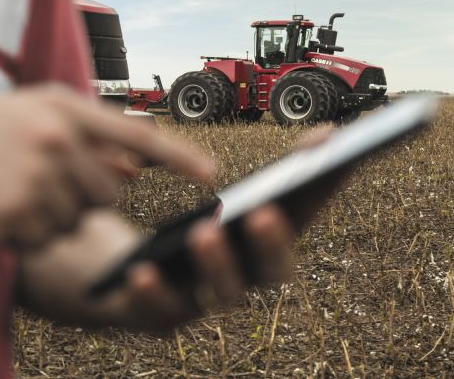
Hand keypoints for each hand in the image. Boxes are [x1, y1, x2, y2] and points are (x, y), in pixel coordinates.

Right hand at [0, 85, 213, 250]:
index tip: (212, 175)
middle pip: (108, 190)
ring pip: (78, 217)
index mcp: (60, 106)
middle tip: (32, 183)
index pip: (135, 133)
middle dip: (80, 196)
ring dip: (50, 216)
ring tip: (7, 192)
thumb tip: (136, 169)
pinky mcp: (18, 211)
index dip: (178, 156)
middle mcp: (56, 135)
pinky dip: (27, 234)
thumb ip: (86, 141)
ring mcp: (37, 173)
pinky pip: (48, 238)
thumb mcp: (27, 121)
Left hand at [19, 127, 345, 330]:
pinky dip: (154, 293)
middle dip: (273, 243)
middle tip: (264, 212)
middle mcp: (242, 278)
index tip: (333, 159)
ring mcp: (204, 301)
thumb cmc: (184, 228)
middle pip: (272, 271)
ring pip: (224, 294)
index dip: (320, 192)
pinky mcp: (160, 317)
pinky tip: (142, 269)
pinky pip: (161, 312)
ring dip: (219, 263)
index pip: (300, 220)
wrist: (120, 273)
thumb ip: (262, 169)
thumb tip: (326, 135)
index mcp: (259, 247)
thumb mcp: (222, 193)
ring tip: (205, 230)